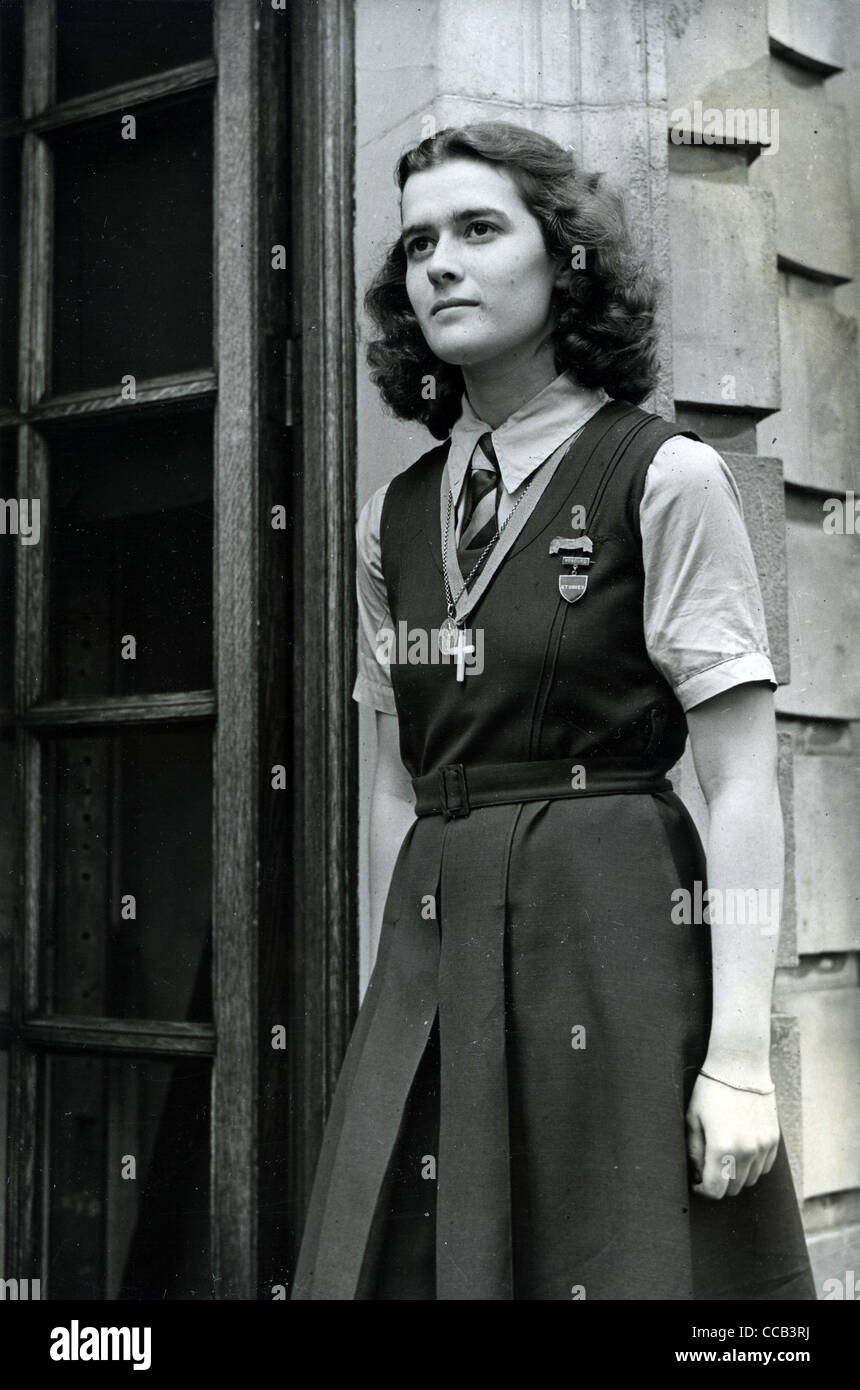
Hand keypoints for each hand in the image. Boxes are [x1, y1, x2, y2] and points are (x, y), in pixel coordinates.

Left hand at [685, 1073, 779, 1199]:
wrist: (740, 1066)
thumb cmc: (711, 1090)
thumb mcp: (693, 1119)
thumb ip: (694, 1152)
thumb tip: (697, 1175)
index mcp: (722, 1147)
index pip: (715, 1190)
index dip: (703, 1191)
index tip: (697, 1183)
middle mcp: (746, 1151)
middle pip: (733, 1189)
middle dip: (719, 1183)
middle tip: (708, 1168)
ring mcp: (763, 1146)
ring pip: (750, 1180)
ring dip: (736, 1175)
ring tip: (724, 1156)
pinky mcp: (773, 1140)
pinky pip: (764, 1167)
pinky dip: (752, 1165)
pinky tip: (740, 1149)